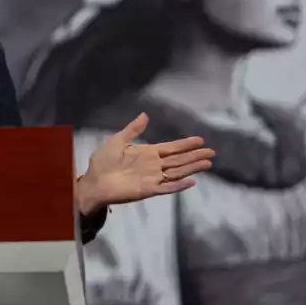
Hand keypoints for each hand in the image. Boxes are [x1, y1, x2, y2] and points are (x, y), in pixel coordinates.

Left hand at [77, 112, 214, 213]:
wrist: (93, 181)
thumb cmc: (102, 161)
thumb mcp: (117, 141)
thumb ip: (133, 130)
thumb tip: (145, 114)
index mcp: (147, 153)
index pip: (171, 148)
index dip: (185, 144)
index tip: (200, 140)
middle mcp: (153, 165)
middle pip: (179, 160)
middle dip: (195, 155)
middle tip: (212, 152)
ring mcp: (152, 178)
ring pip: (177, 172)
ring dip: (192, 168)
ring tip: (207, 163)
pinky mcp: (148, 190)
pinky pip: (167, 188)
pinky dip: (179, 185)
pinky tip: (192, 181)